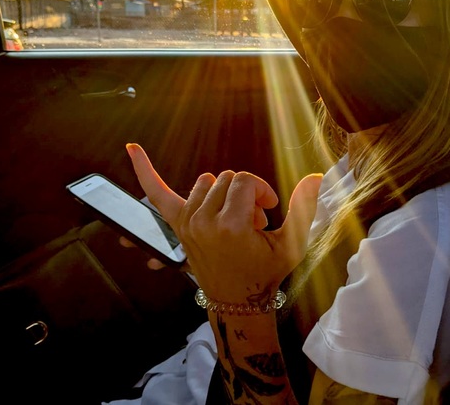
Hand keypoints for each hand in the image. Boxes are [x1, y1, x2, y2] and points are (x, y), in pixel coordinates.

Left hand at [126, 143, 321, 302]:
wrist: (237, 301)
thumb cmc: (265, 273)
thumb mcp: (291, 244)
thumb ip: (303, 208)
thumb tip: (317, 176)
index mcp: (231, 226)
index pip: (246, 181)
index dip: (262, 191)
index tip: (269, 210)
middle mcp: (203, 221)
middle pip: (228, 178)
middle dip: (246, 194)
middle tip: (252, 222)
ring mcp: (187, 222)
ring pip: (207, 182)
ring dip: (223, 194)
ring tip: (232, 219)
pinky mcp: (178, 224)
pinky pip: (157, 191)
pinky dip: (145, 170)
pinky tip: (132, 148)